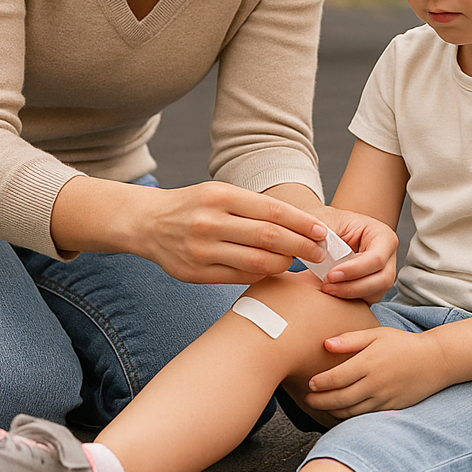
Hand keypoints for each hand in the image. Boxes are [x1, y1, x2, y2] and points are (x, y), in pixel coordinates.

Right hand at [136, 181, 328, 284]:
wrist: (148, 223)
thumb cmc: (195, 206)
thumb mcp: (221, 193)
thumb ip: (255, 208)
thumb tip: (301, 226)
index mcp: (221, 196)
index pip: (274, 211)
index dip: (303, 224)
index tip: (322, 232)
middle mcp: (210, 222)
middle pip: (270, 238)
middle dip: (302, 247)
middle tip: (320, 252)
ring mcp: (201, 250)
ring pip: (257, 263)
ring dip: (284, 264)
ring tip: (294, 261)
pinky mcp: (195, 273)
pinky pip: (240, 278)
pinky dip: (261, 275)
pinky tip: (269, 270)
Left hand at [303, 327, 443, 416]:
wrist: (435, 361)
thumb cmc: (402, 344)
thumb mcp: (377, 334)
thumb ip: (350, 339)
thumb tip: (325, 344)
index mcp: (369, 362)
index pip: (337, 377)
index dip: (320, 383)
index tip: (310, 383)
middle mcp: (375, 383)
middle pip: (340, 398)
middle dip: (320, 401)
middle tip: (308, 399)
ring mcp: (384, 398)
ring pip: (352, 410)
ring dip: (333, 411)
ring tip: (321, 407)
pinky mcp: (391, 408)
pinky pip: (366, 415)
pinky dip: (350, 416)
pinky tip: (342, 412)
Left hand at [314, 206, 396, 301]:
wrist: (331, 232)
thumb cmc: (331, 224)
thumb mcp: (326, 221)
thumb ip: (323, 234)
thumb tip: (318, 249)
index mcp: (382, 235)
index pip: (376, 258)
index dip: (355, 270)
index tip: (330, 275)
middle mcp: (388, 256)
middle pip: (382, 280)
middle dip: (353, 286)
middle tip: (326, 285)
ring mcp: (384, 273)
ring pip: (376, 292)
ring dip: (350, 294)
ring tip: (327, 288)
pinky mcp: (375, 286)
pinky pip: (368, 299)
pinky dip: (351, 299)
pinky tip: (333, 292)